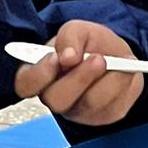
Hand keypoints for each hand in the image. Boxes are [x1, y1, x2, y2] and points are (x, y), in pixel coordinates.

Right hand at [14, 20, 142, 126]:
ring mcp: (77, 110)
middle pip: (57, 100)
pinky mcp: (101, 117)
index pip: (25, 84)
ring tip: (113, 61)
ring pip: (88, 104)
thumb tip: (67, 57)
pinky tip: (122, 72)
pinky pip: (111, 107)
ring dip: (106, 79)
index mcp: (41, 74)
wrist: (119, 57)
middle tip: (98, 59)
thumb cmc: (91, 45)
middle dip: (79, 78)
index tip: (57, 58)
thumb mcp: (79, 30)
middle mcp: (55, 96)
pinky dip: (121, 84)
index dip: (39, 75)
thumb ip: (69, 36)